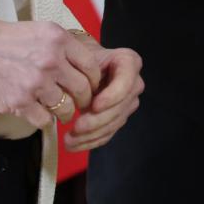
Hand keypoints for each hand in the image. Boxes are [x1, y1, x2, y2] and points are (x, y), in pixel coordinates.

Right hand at [0, 19, 102, 128]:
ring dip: (65, 113)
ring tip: (60, 112)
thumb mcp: (36, 29)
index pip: (91, 65)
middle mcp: (50, 60)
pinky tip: (39, 113)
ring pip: (66, 108)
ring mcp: (35, 83)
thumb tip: (81, 62)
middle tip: (79, 103)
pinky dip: (44, 120)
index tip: (91, 85)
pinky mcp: (19, 102)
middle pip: (83, 89)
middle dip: (84, 100)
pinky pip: (44, 120)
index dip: (94, 79)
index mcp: (57, 38)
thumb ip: (60, 45)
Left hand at [63, 35, 142, 152]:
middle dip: (97, 121)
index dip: (112, 96)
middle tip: (75, 128)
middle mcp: (134, 83)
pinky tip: (74, 145)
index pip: (126, 81)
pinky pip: (108, 133)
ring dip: (91, 135)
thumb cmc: (82, 59)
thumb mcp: (83, 58)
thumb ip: (85, 73)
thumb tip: (78, 99)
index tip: (95, 106)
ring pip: (113, 123)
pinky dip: (90, 141)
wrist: (85, 66)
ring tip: (68, 140)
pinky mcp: (120, 117)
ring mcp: (129, 102)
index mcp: (129, 62)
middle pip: (120, 107)